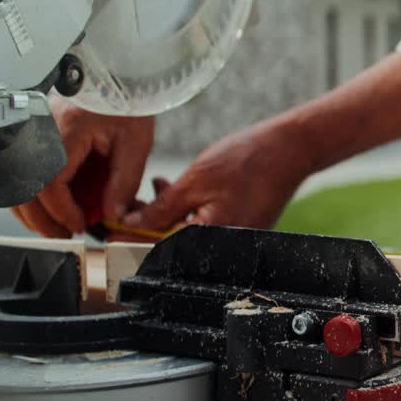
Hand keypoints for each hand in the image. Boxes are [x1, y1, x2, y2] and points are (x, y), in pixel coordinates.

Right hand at [11, 99, 153, 237]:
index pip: (49, 183)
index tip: (79, 225)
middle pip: (24, 188)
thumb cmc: (126, 100)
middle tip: (65, 234)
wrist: (116, 74)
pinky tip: (52, 205)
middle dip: (42, 219)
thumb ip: (123, 181)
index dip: (61, 211)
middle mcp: (40, 130)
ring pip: (17, 183)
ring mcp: (32, 131)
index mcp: (65, 131)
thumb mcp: (135, 142)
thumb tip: (112, 213)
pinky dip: (33, 193)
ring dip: (34, 210)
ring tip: (59, 225)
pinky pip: (23, 171)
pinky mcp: (32, 133)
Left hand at [124, 119, 312, 231]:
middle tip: (129, 205)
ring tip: (155, 187)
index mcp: (212, 238)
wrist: (291, 150)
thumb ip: (161, 207)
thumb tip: (130, 223)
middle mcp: (225, 246)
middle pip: (174, 245)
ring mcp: (235, 238)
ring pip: (188, 234)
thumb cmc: (249, 161)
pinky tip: (177, 190)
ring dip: (167, 215)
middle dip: (148, 224)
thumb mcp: (195, 181)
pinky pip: (206, 226)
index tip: (109, 229)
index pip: (159, 250)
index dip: (130, 239)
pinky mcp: (241, 228)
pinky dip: (188, 211)